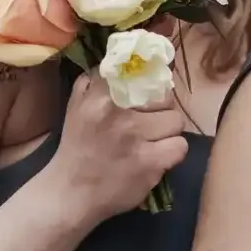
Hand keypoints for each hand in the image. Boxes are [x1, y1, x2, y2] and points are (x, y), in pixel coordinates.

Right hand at [45, 71, 189, 223]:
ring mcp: (136, 141)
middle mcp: (120, 116)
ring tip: (154, 140)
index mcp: (101, 98)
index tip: (151, 88)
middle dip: (161, 109)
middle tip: (151, 120)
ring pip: (176, 121)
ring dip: (168, 131)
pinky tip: (158, 157)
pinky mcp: (150, 164)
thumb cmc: (77, 147)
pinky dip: (172, 152)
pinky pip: (180, 147)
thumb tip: (122, 57)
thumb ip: (96, 80)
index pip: (141, 73)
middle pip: (166, 98)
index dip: (152, 80)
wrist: (71, 193)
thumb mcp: (77, 105)